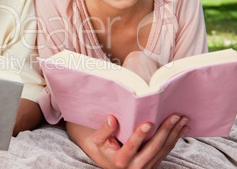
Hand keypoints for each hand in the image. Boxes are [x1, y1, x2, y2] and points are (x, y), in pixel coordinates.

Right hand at [67, 114, 188, 168]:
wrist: (111, 162)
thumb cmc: (104, 147)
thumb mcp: (99, 140)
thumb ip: (104, 130)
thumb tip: (112, 118)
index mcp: (120, 160)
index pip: (131, 146)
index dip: (139, 135)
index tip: (148, 123)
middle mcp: (135, 167)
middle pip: (153, 147)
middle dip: (165, 130)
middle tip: (174, 116)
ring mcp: (147, 167)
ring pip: (163, 150)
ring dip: (174, 133)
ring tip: (182, 119)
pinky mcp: (154, 165)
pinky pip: (167, 151)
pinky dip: (175, 139)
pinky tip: (182, 128)